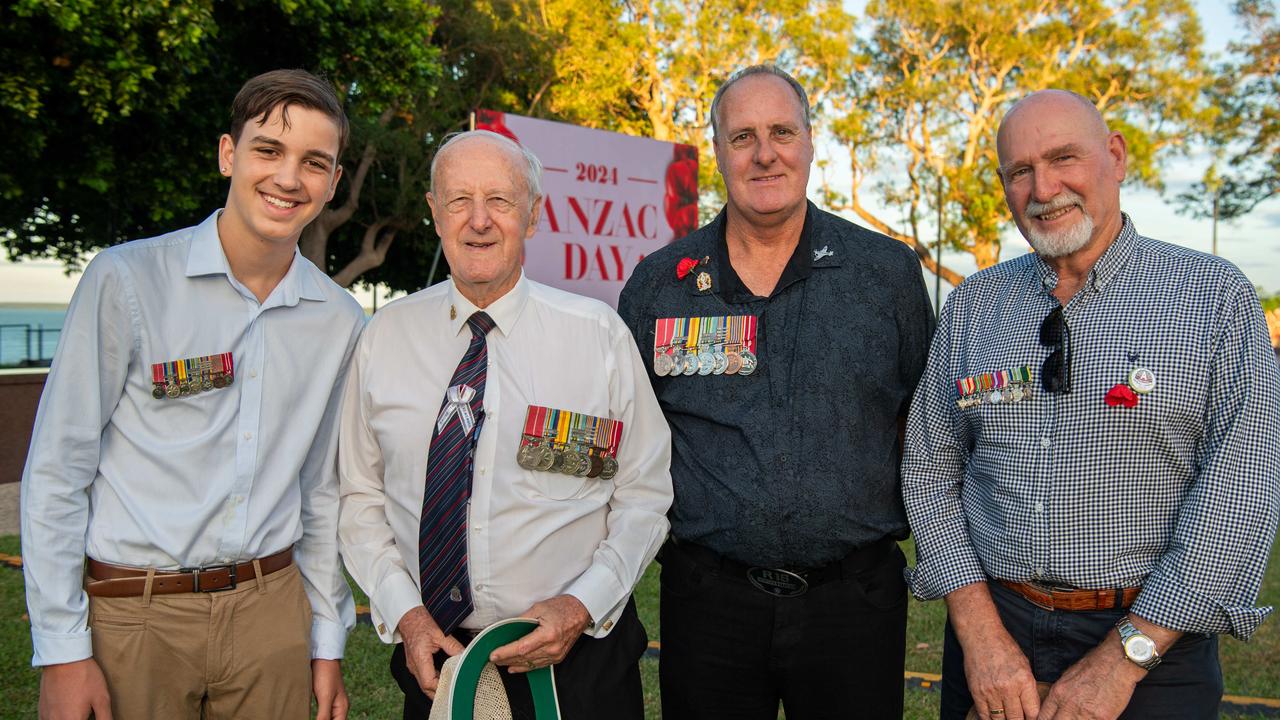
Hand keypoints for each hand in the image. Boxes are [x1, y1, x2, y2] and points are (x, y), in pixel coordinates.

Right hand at [39, 658, 112, 719]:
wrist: (64, 658)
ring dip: (70, 718)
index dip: (90, 719)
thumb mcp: (102, 698)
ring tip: (79, 709)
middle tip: (87, 711)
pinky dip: (60, 718)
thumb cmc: (85, 677)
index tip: (91, 713)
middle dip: (81, 718)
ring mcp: (46, 717)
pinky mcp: (41, 711)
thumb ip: (105, 718)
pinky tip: (68, 709)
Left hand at [311, 658, 348, 719]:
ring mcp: (330, 702)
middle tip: (315, 718)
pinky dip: (316, 717)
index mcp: (342, 708)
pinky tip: (308, 716)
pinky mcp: (323, 698)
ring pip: (327, 719)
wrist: (322, 656)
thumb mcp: (325, 697)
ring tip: (312, 717)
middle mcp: (338, 707)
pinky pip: (321, 713)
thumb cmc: (326, 675)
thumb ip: (324, 715)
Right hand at [397, 606, 464, 698]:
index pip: (428, 682)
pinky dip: (432, 681)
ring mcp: (412, 665)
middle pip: (425, 688)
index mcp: (419, 658)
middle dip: (439, 693)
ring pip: (423, 684)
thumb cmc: (422, 622)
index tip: (453, 686)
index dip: (441, 688)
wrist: (408, 616)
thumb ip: (453, 646)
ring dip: (436, 688)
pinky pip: (423, 677)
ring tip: (451, 687)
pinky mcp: (414, 663)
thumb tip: (465, 656)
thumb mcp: (441, 633)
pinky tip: (443, 679)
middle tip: (454, 692)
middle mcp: (413, 665)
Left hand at [488, 595, 591, 673]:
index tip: (494, 654)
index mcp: (548, 634)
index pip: (521, 648)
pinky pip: (539, 665)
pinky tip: (515, 667)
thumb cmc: (563, 607)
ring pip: (530, 663)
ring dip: (514, 663)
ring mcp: (556, 654)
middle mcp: (552, 647)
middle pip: (524, 658)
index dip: (506, 652)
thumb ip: (522, 619)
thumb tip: (507, 627)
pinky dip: (526, 667)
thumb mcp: (539, 608)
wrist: (581, 611)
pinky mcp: (558, 657)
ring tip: (501, 662)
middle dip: (506, 659)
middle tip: (493, 658)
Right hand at [946, 584, 1040, 719]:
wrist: (981, 636)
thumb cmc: (1005, 649)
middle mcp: (1008, 688)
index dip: (1033, 719)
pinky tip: (994, 717)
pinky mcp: (976, 691)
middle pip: (1016, 718)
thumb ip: (1028, 689)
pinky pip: (984, 714)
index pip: (1033, 713)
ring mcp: (991, 691)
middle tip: (1019, 718)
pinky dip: (990, 719)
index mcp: (1024, 681)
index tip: (1030, 718)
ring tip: (1007, 717)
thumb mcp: (1025, 666)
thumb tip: (1031, 710)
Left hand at [1039, 613, 1178, 719]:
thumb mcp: (1068, 677)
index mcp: (1058, 693)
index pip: (1043, 717)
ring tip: (1078, 719)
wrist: (1117, 661)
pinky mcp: (1102, 718)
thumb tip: (1057, 708)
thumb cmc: (1094, 665)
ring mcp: (1085, 713)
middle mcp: (1069, 704)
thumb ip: (1061, 694)